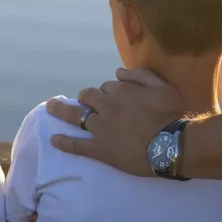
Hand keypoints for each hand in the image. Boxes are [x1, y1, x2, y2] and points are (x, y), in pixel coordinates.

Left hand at [46, 68, 186, 175]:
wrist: (172, 146)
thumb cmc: (171, 115)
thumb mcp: (162, 86)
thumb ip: (140, 75)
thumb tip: (117, 71)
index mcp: (120, 91)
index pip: (106, 86)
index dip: (109, 91)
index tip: (115, 98)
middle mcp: (106, 107)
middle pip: (87, 97)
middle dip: (86, 97)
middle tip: (85, 102)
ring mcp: (100, 129)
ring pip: (76, 115)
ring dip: (61, 110)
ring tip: (49, 108)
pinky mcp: (100, 149)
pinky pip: (77, 145)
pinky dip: (64, 142)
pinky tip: (53, 139)